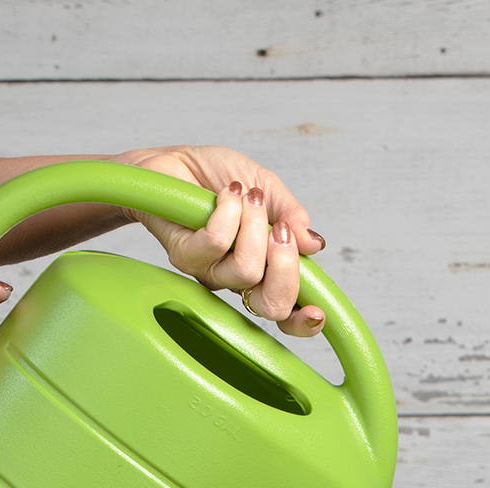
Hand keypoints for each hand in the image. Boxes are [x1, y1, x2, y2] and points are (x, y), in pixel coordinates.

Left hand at [115, 145, 327, 337]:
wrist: (172, 162)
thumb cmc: (217, 178)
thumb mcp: (267, 187)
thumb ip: (291, 215)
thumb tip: (315, 245)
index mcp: (263, 269)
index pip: (286, 310)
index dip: (303, 321)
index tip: (317, 312)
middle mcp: (236, 279)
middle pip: (272, 306)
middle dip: (287, 267)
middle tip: (280, 230)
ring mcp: (210, 272)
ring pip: (247, 271)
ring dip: (254, 225)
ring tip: (245, 195)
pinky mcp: (184, 256)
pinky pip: (216, 243)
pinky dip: (229, 211)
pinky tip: (227, 193)